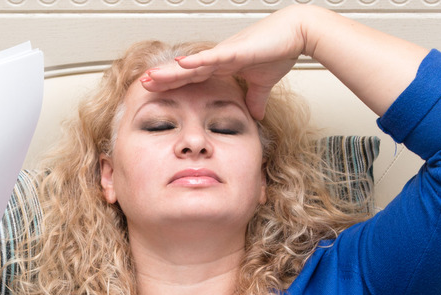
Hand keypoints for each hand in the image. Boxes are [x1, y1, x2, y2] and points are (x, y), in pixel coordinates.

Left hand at [140, 5, 311, 119]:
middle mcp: (219, 58)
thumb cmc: (281, 51)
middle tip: (144, 85)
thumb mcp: (263, 84)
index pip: (193, 78)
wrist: (297, 34)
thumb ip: (255, 99)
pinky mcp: (235, 50)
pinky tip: (180, 65)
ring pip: (192, 64)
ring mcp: (225, 53)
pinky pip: (212, 57)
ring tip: (152, 78)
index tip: (157, 91)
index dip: (174, 84)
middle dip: (165, 79)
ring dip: (172, 72)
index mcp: (224, 65)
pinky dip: (196, 62)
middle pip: (185, 71)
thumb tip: (254, 115)